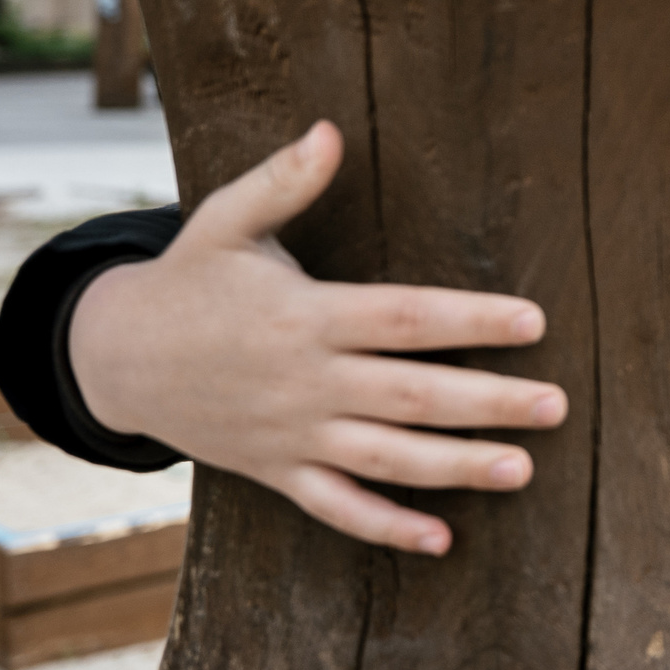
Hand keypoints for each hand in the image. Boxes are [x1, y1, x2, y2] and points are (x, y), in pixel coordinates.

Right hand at [69, 120, 566, 556]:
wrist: (114, 358)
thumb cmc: (187, 281)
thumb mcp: (223, 221)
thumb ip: (281, 180)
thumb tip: (329, 130)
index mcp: (304, 315)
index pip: (405, 318)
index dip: (471, 320)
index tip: (533, 322)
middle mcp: (305, 381)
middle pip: (412, 395)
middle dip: (489, 402)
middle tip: (556, 406)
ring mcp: (292, 434)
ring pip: (387, 458)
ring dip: (457, 468)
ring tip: (522, 469)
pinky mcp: (277, 471)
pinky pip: (337, 507)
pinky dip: (386, 527)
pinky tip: (442, 540)